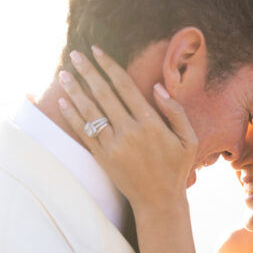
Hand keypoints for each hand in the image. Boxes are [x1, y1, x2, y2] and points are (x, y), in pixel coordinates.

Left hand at [57, 46, 197, 211]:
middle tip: (75, 54)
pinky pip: (84, 132)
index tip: (97, 51)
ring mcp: (113, 145)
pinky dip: (72, 116)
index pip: (124, 86)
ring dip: (75, 90)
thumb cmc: (176, 168)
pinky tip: (64, 102)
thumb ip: (175, 111)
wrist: (159, 201)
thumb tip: (157, 87)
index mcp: (150, 123)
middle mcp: (129, 131)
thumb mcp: (188, 139)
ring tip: (64, 74)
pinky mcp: (103, 158)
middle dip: (87, 71)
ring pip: (90, 111)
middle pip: (103, 93)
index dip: (109, 66)